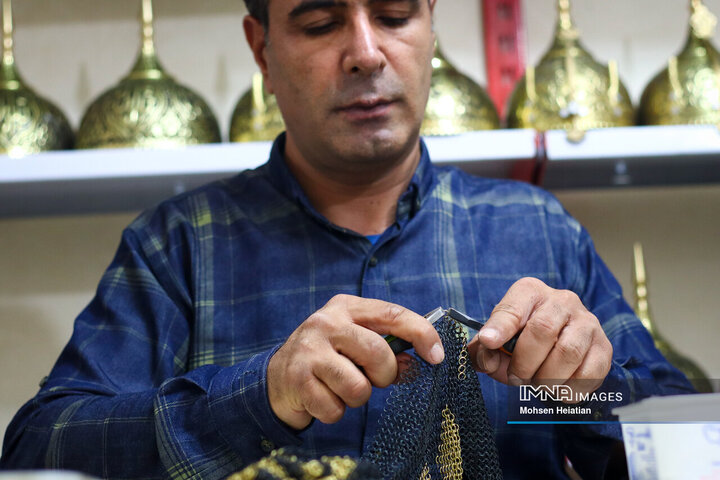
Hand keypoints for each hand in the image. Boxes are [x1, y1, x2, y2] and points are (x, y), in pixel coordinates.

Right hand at [267, 295, 444, 428]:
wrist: (276, 378)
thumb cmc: (328, 359)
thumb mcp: (356, 344)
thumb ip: (388, 350)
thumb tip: (421, 364)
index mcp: (347, 307)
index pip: (392, 314)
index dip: (421, 334)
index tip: (437, 356)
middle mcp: (326, 322)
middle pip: (378, 353)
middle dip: (383, 375)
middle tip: (369, 379)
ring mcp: (309, 350)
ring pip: (359, 387)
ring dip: (355, 397)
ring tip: (339, 388)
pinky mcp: (297, 379)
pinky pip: (335, 408)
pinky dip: (333, 411)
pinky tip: (321, 398)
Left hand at [467, 277, 611, 400]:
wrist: (556, 345)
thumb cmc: (519, 341)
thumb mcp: (496, 341)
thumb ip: (484, 351)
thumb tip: (487, 357)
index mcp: (530, 292)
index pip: (514, 307)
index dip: (500, 326)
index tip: (489, 342)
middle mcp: (562, 300)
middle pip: (543, 330)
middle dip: (524, 362)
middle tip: (516, 377)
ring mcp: (587, 322)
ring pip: (568, 353)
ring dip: (547, 378)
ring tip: (537, 383)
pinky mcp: (604, 347)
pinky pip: (589, 373)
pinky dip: (568, 389)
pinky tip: (557, 388)